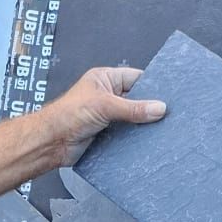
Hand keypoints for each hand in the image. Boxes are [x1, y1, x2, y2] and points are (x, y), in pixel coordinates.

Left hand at [41, 66, 165, 166]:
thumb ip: (133, 108)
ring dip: (144, 125)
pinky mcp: (107, 134)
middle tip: (170, 114)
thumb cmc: (67, 115)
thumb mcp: (104, 106)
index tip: (170, 94)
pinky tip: (149, 142)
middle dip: (150, 107)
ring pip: (133, 119)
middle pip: (137, 99)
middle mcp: (107, 96)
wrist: (51, 143)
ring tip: (164, 130)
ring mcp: (108, 116)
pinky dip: (136, 138)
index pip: (136, 78)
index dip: (152, 85)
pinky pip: (127, 134)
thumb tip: (159, 108)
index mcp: (105, 79)